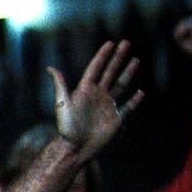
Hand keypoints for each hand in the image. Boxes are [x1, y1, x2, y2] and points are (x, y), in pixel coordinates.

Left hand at [47, 40, 143, 159]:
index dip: (103, 56)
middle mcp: (97, 95)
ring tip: (135, 60)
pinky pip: (127, 107)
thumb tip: (50, 68)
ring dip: (128, 73)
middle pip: (110, 72)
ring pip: (121, 85)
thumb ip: (60, 86)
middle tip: (126, 43)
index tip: (110, 43)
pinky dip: (135, 101)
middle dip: (118, 58)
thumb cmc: (67, 128)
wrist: (76, 148)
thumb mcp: (62, 105)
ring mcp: (107, 106)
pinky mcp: (115, 118)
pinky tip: (141, 92)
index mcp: (85, 90)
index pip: (96, 68)